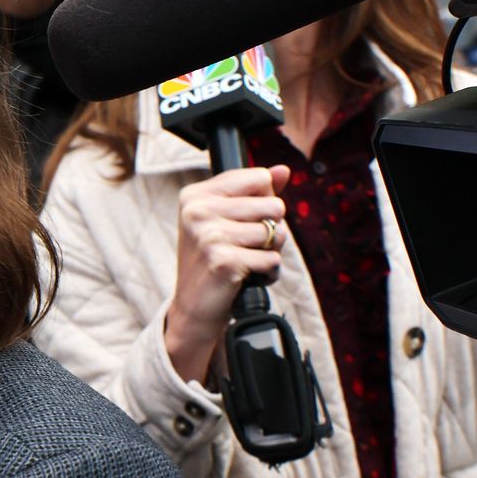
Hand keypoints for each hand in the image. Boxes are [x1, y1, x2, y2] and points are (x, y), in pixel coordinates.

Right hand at [165, 164, 290, 382]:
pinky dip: (268, 272)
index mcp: (196, 195)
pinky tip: (248, 276)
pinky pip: (272, 259)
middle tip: (246, 245)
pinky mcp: (223, 261)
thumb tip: (283, 170)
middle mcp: (198, 211)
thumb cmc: (212, 260)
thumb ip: (255, 192)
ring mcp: (208, 236)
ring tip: (247, 260)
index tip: (242, 220)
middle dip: (270, 228)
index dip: (263, 202)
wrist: (193, 307)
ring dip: (270, 252)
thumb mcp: (226, 219)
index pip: (259, 179)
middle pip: (273, 205)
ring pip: (276, 233)